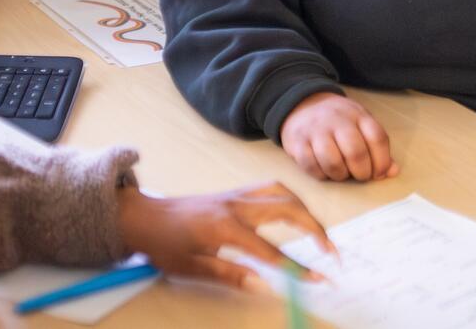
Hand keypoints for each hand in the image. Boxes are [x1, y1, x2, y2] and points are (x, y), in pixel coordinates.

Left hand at [116, 181, 334, 288]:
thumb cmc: (164, 245)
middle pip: (287, 208)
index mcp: (224, 227)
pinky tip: (296, 214)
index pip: (270, 250)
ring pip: (282, 191)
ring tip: (320, 233)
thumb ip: (230, 275)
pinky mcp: (235, 192)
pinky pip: (271, 188)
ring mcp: (236, 195)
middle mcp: (235, 205)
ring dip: (306, 209)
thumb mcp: (192, 267)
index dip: (297, 267)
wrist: (144, 216)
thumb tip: (264, 286)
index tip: (319, 279)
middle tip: (332, 252)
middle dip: (315, 229)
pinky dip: (290, 199)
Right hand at [280, 92, 398, 181]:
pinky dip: (320, 174)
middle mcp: (337, 120)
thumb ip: (377, 148)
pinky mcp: (297, 141)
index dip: (382, 161)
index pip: (377, 138)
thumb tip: (392, 172)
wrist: (303, 104)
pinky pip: (311, 166)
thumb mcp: (361, 125)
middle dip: (362, 172)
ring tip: (341, 172)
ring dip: (340, 175)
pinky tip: (324, 170)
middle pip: (356, 152)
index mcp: (358, 115)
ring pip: (333, 162)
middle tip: (360, 176)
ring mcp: (315, 130)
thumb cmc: (339, 121)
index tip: (379, 173)